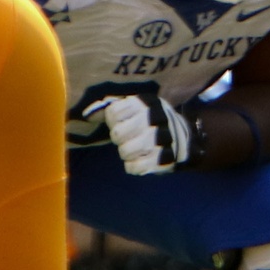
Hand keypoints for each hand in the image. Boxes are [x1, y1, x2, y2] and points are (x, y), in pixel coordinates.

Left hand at [84, 92, 199, 174]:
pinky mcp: (165, 159)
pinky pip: (135, 168)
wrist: (181, 137)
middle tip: (127, 138)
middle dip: (118, 138)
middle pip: (117, 134)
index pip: (113, 113)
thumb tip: (87, 115)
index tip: (122, 122)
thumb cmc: (147, 121)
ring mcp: (162, 139)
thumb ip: (110, 109)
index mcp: (145, 102)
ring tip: (133, 149)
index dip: (113, 121)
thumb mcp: (133, 108)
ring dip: (126, 152)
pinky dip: (133, 166)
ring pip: (126, 151)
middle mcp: (156, 118)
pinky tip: (139, 160)